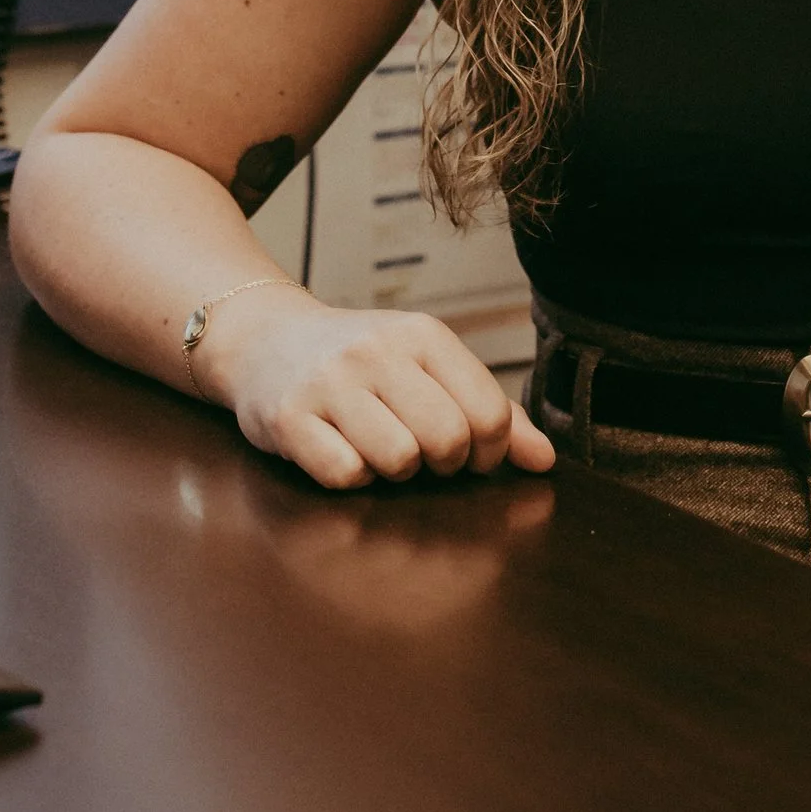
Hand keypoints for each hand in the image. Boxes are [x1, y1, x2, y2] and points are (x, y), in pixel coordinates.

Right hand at [207, 285, 557, 491]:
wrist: (264, 339)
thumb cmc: (362, 362)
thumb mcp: (428, 366)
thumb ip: (491, 411)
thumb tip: (545, 461)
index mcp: (423, 334)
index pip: (489, 413)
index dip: (490, 452)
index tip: (469, 452)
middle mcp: (378, 352)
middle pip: (449, 441)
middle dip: (444, 464)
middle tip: (423, 453)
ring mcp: (330, 383)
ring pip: (398, 461)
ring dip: (394, 471)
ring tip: (377, 446)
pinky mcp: (289, 417)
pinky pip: (344, 475)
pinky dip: (349, 477)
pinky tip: (339, 450)